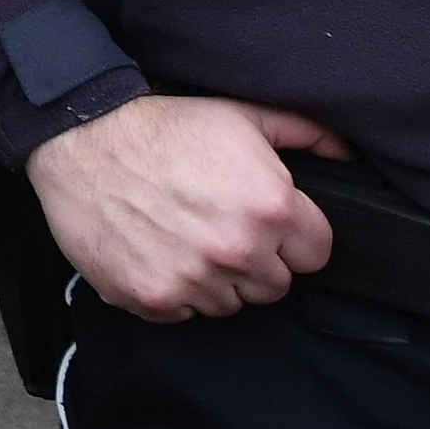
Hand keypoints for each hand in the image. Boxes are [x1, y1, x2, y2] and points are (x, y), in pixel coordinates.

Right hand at [28, 92, 347, 318]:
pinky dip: (173, 291)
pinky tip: (157, 253)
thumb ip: (303, 133)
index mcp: (271, 207)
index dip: (291, 238)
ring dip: (214, 280)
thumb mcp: (240, 115)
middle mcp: (238, 249)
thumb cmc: (163, 126)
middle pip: (274, 286)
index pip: (315, 255)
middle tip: (218, 228)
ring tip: (185, 239)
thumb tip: (346, 153)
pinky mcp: (154, 296)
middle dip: (255, 262)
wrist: (82, 137)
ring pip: (230, 304)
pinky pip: (184, 313)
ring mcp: (195, 277)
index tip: (265, 224)